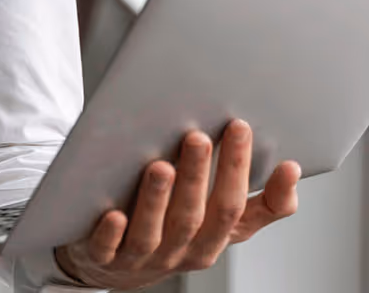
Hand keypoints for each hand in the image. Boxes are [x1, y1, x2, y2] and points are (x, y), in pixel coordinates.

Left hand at [55, 120, 300, 289]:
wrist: (114, 267)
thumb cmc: (175, 234)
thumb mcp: (219, 224)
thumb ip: (257, 204)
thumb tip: (292, 169)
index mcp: (211, 240)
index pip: (231, 208)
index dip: (238, 171)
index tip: (240, 128)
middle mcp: (179, 251)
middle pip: (193, 217)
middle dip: (197, 177)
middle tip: (197, 136)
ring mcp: (140, 257)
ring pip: (152, 233)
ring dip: (157, 200)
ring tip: (160, 167)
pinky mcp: (103, 258)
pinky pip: (108, 250)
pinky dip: (112, 233)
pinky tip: (113, 214)